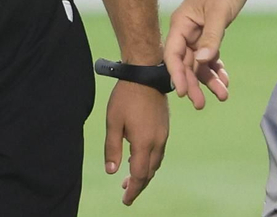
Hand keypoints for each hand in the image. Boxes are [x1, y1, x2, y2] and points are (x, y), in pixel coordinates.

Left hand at [103, 80, 169, 205]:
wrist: (146, 75)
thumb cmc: (126, 98)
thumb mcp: (113, 123)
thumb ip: (112, 149)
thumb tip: (112, 171)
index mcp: (143, 143)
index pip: (140, 175)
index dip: (133, 190)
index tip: (125, 200)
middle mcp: (157, 142)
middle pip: (150, 172)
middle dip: (139, 184)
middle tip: (125, 192)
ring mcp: (163, 134)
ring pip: (156, 162)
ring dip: (145, 173)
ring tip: (131, 178)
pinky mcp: (164, 127)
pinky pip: (159, 152)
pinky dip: (149, 161)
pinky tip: (139, 158)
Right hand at [163, 0, 251, 109]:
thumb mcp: (219, 13)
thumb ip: (211, 38)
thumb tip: (202, 62)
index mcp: (181, 23)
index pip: (172, 54)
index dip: (176, 75)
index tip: (182, 93)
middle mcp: (186, 30)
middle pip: (185, 63)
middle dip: (193, 83)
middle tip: (201, 105)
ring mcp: (197, 33)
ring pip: (199, 62)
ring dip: (209, 79)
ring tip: (223, 96)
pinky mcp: (210, 33)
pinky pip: (210, 56)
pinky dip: (216, 68)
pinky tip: (225, 81)